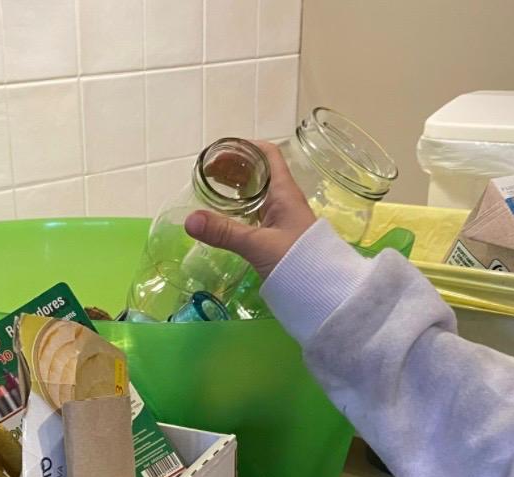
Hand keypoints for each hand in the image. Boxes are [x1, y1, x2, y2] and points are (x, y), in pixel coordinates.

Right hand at [184, 140, 316, 280]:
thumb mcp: (258, 245)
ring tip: (212, 190)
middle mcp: (284, 200)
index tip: (221, 151)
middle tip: (209, 173)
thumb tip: (189, 220)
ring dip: (236, 188)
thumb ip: (224, 233)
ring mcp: (282, 218)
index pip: (267, 155)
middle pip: (259, 172)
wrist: (323, 291)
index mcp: (283, 192)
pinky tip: (227, 217)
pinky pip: (257, 213)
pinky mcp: (278, 236)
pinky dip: (240, 209)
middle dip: (234, 168)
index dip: (245, 147)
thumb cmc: (298, 260)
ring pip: (257, 193)